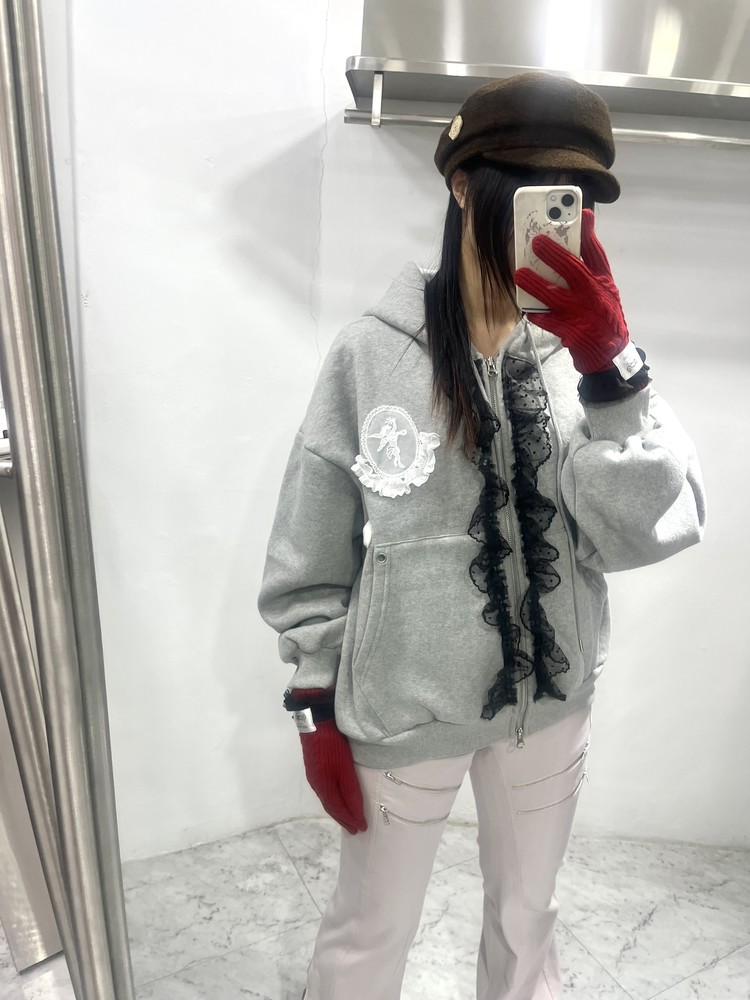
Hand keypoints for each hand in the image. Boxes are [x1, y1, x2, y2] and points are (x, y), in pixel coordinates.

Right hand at [292, 688, 366, 834]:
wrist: (316, 722)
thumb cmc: (333, 746)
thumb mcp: (345, 769)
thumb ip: (350, 791)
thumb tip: (356, 814)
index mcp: (324, 787)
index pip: (338, 809)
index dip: (350, 819)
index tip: (361, 829)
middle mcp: (317, 784)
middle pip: (331, 806)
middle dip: (343, 818)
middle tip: (354, 829)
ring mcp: (314, 775)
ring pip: (327, 798)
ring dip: (337, 809)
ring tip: (347, 816)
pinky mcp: (314, 766)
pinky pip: (324, 790)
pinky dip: (333, 799)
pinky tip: (337, 796)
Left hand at [514, 208, 632, 374]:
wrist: (610, 355)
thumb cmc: (604, 319)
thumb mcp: (606, 292)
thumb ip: (592, 271)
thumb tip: (573, 246)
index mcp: (604, 283)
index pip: (597, 254)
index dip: (588, 233)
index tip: (581, 213)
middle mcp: (594, 295)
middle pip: (573, 269)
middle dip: (553, 253)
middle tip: (536, 241)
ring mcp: (582, 314)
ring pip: (554, 295)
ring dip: (535, 283)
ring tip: (519, 273)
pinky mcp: (571, 332)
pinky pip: (548, 321)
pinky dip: (536, 314)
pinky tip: (527, 307)